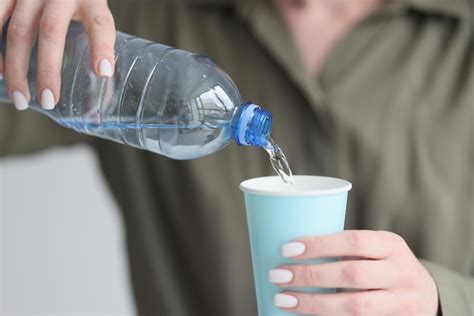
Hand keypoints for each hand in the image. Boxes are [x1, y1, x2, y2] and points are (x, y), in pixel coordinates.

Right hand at [0, 0, 115, 110]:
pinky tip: (0, 72)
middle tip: (49, 101)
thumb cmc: (77, 0)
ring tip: (21, 99)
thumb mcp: (93, 12)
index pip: (99, 24)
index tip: (104, 72)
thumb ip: (96, 40)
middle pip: (52, 31)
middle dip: (49, 70)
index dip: (101, 47)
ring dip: (17, 69)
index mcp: (90, 1)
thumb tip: (103, 81)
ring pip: (19, 31)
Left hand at [269, 230, 438, 314]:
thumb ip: (347, 249)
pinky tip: (304, 315)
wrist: (425, 295)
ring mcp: (400, 302)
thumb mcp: (376, 249)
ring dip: (313, 303)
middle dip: (310, 275)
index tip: (287, 249)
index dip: (319, 245)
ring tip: (284, 299)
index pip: (354, 241)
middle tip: (278, 275)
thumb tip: (293, 250)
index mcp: (391, 245)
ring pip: (354, 306)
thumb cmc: (385, 266)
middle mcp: (400, 273)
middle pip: (352, 274)